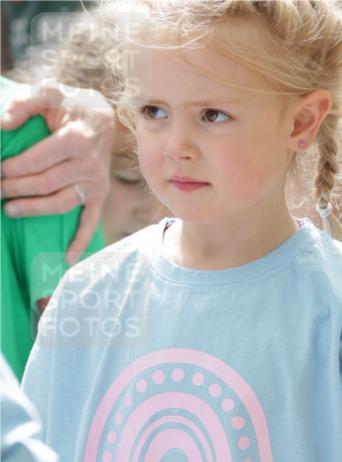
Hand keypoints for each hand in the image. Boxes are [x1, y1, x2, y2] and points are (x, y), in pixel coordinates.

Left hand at [1, 83, 113, 262]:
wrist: (103, 118)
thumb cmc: (71, 106)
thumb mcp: (50, 94)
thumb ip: (24, 105)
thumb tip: (2, 125)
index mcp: (76, 139)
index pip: (37, 161)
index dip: (13, 168)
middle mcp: (89, 165)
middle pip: (45, 184)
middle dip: (15, 188)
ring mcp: (96, 183)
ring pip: (61, 204)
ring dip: (33, 210)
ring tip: (9, 209)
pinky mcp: (100, 196)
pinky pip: (90, 222)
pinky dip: (80, 241)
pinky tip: (67, 259)